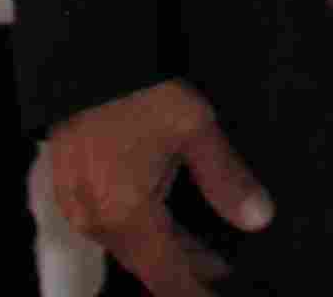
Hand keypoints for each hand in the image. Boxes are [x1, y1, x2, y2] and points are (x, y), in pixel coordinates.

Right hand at [46, 79, 274, 296]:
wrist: (86, 59)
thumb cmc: (140, 92)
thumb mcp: (193, 129)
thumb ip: (226, 179)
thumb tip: (259, 218)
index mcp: (126, 215)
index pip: (168, 278)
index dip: (197, 294)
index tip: (223, 295)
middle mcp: (97, 222)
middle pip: (149, 265)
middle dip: (188, 272)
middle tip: (225, 271)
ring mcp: (79, 208)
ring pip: (131, 246)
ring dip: (167, 250)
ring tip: (206, 253)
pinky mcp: (72, 191)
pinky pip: (113, 226)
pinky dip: (144, 231)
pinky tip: (168, 221)